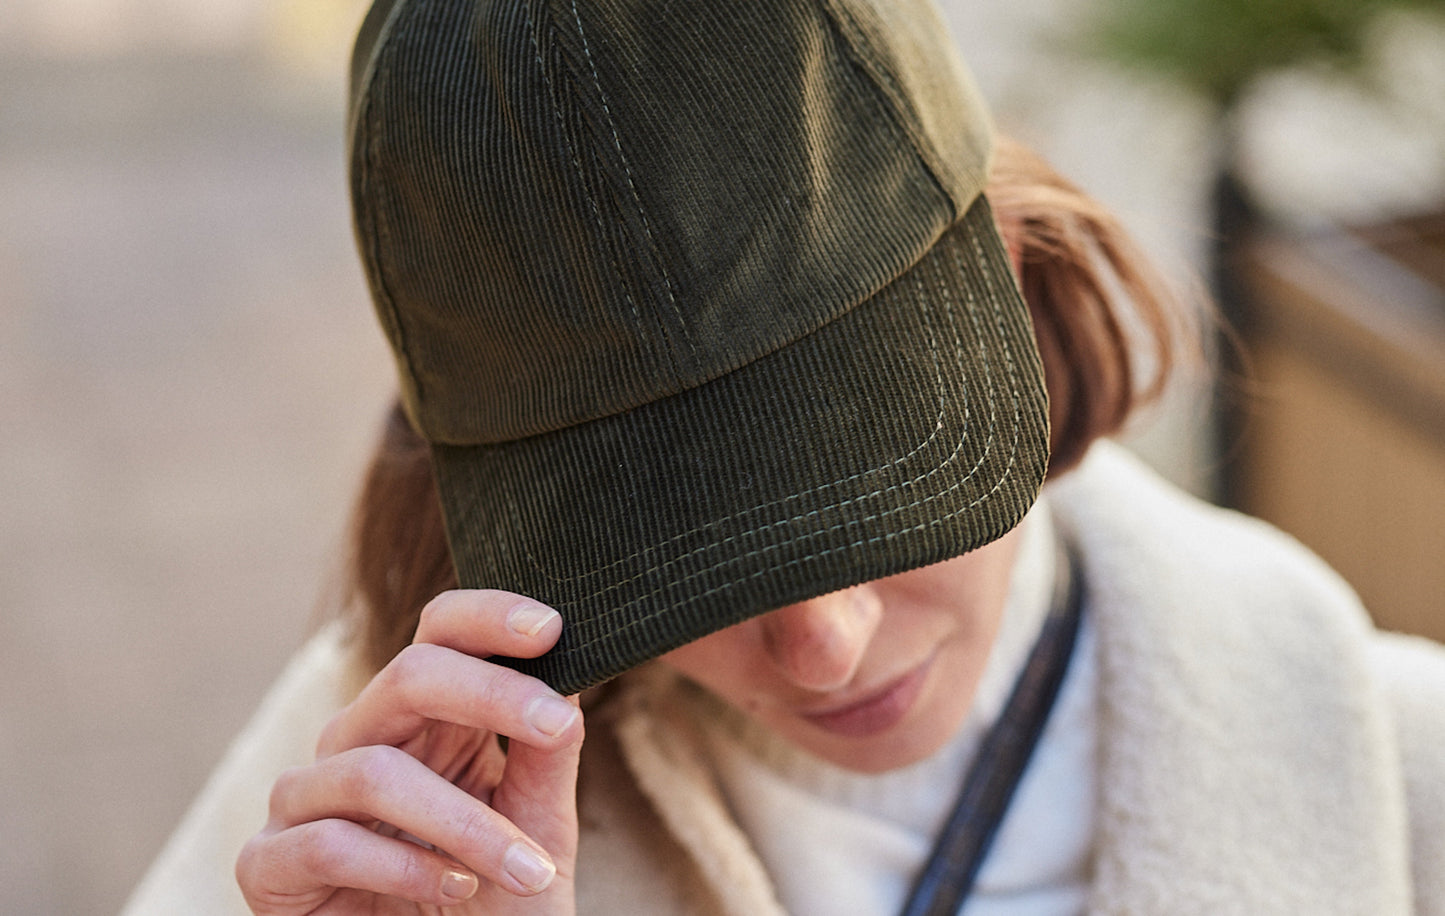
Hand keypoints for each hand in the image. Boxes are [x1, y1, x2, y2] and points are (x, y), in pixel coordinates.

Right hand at [236, 590, 583, 913]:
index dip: (489, 617)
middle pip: (408, 676)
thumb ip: (547, 752)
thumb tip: (570, 678)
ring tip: (525, 868)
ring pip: (375, 772)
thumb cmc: (490, 900)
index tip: (552, 628)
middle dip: (491, 695)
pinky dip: (405, 869)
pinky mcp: (267, 864)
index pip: (441, 635)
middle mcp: (359, 740)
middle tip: (559, 724)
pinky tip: (454, 888)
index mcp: (423, 719)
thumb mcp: (537, 822)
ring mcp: (306, 798)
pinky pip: (329, 843)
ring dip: (466, 824)